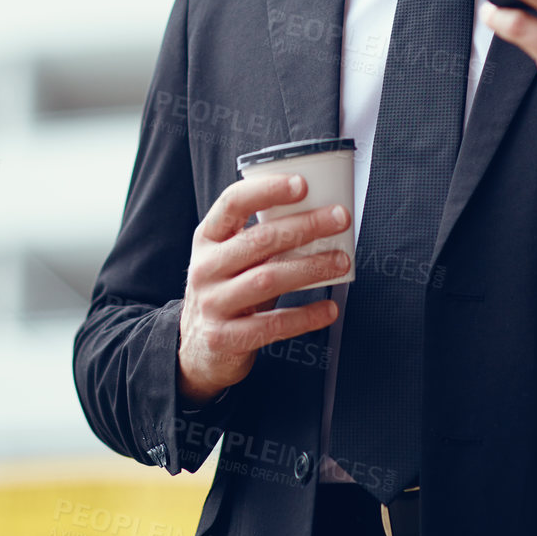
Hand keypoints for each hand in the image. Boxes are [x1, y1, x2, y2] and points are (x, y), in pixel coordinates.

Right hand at [177, 172, 350, 403]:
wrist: (195, 351)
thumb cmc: (225, 293)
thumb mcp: (229, 260)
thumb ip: (261, 240)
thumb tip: (318, 217)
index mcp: (207, 239)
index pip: (233, 203)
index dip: (267, 190)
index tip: (301, 184)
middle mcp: (205, 267)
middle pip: (259, 240)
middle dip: (305, 226)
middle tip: (339, 219)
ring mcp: (213, 304)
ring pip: (268, 279)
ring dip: (311, 267)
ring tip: (341, 261)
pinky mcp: (225, 338)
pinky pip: (272, 325)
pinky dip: (305, 316)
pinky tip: (328, 308)